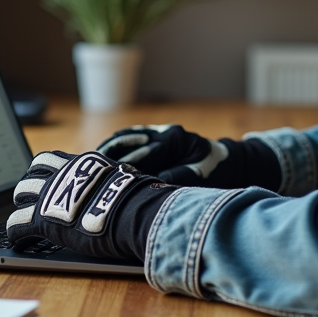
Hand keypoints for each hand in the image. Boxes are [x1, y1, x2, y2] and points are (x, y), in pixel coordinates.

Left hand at [5, 151, 174, 260]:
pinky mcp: (42, 219)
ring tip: (24, 218)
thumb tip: (125, 183)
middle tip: (32, 202)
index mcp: (81, 163)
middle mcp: (62, 174)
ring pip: (20, 193)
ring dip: (20, 205)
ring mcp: (50, 195)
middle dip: (29, 188)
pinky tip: (19, 240)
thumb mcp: (124, 178)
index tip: (46, 181)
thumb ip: (113, 180)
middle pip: (30, 174)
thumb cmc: (139, 199)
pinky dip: (15, 232)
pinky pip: (16, 223)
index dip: (44, 172)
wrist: (134, 213)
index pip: (50, 159)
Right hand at [96, 125, 280, 189]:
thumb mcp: (201, 178)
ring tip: (87, 164)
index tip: (111, 179)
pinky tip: (98, 156)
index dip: (128, 166)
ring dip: (107, 151)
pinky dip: (112, 146)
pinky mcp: (153, 136)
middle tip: (91, 173)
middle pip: (130, 143)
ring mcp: (158, 131)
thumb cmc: (216, 174)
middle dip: (111, 158)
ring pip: (125, 138)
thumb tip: (151, 184)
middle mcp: (164, 131)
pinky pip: (127, 138)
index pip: (146, 153)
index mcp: (177, 139)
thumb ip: (176, 179)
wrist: (229, 162)